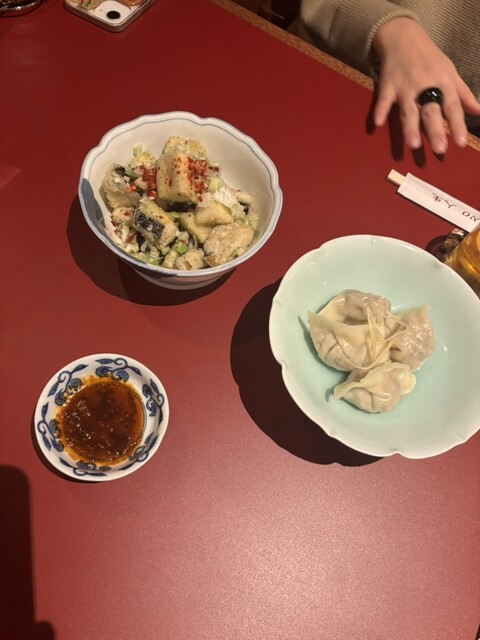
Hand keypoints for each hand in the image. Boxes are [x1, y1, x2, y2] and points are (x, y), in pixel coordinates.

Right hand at [372, 18, 479, 153]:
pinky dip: (380, 110)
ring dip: (410, 127)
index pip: (452, 107)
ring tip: (414, 144)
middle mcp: (425, 86)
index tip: (460, 143)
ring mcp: (405, 87)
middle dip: (435, 130)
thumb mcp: (450, 73)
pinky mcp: (387, 86)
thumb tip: (478, 111)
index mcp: (443, 83)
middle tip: (440, 149)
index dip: (457, 125)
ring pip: (408, 110)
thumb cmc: (430, 59)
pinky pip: (383, 100)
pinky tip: (378, 123)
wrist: (404, 38)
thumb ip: (463, 95)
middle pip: (431, 111)